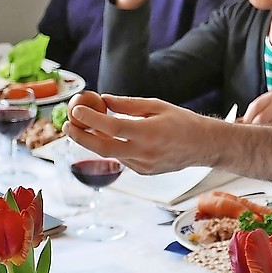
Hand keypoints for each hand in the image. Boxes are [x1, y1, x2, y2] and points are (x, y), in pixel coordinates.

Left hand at [65, 93, 217, 173]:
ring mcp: (143, 166)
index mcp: (148, 132)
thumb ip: (128, 104)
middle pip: (102, 147)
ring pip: (111, 154)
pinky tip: (113, 137)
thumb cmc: (182, 122)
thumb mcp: (156, 105)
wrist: (204, 146)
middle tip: (67, 126)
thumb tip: (102, 100)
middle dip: (80, 137)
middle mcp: (144, 152)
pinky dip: (113, 147)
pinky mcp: (143, 172)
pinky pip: (122, 159)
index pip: (111, 127)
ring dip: (95, 141)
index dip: (90, 118)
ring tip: (85, 127)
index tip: (76, 110)